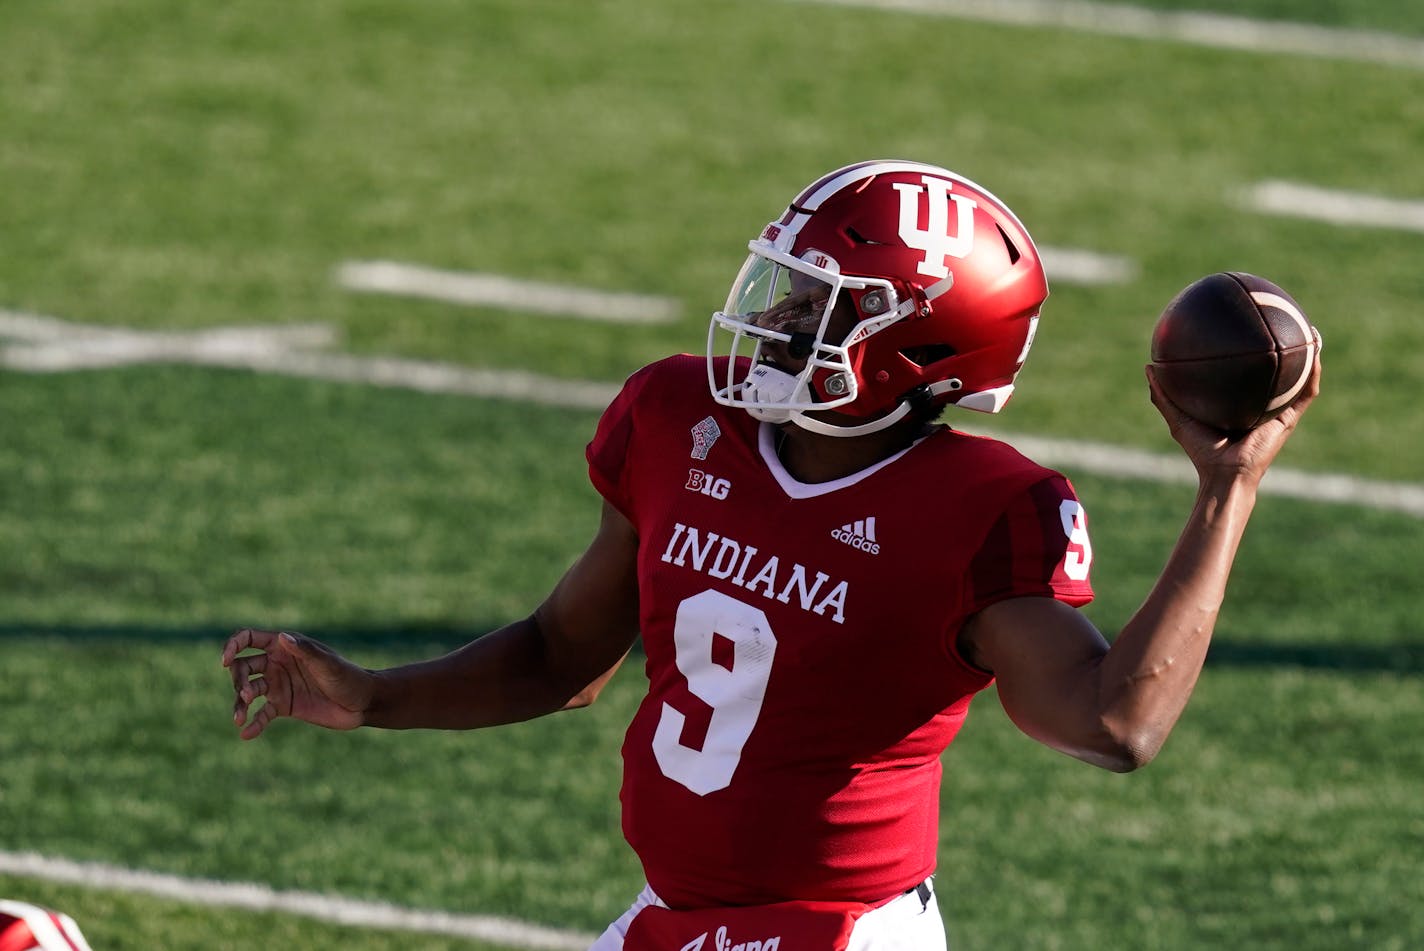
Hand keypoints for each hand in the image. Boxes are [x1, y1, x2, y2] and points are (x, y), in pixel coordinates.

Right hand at [222, 628, 373, 739]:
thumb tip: (281, 637)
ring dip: (240, 703)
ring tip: (240, 718)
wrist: (362, 703)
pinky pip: (262, 715)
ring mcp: (279, 685)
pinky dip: (253, 724)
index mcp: (285, 647)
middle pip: (243, 667)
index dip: (232, 646)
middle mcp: (277, 664)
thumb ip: (305, 651)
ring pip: (248, 691)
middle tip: (247, 695)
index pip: (249, 639)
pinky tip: (246, 733)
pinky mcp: (283, 706)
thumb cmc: (348, 676)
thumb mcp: (327, 664)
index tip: (225, 661)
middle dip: (238, 680)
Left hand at [1146, 334, 1321, 486]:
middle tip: (1283, 322)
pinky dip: (1313, 371)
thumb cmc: (1202, 452)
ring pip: (1300, 379)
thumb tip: (1149, 367)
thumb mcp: (1179, 418)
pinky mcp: (1289, 419)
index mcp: (1242, 405)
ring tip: (1312, 332)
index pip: (1248, 375)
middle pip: (1277, 373)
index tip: (1249, 328)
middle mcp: (1264, 406)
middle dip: (1284, 350)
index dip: (1251, 354)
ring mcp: (1279, 413)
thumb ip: (1163, 395)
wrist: (1224, 475)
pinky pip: (1306, 392)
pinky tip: (1314, 350)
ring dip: (1309, 356)